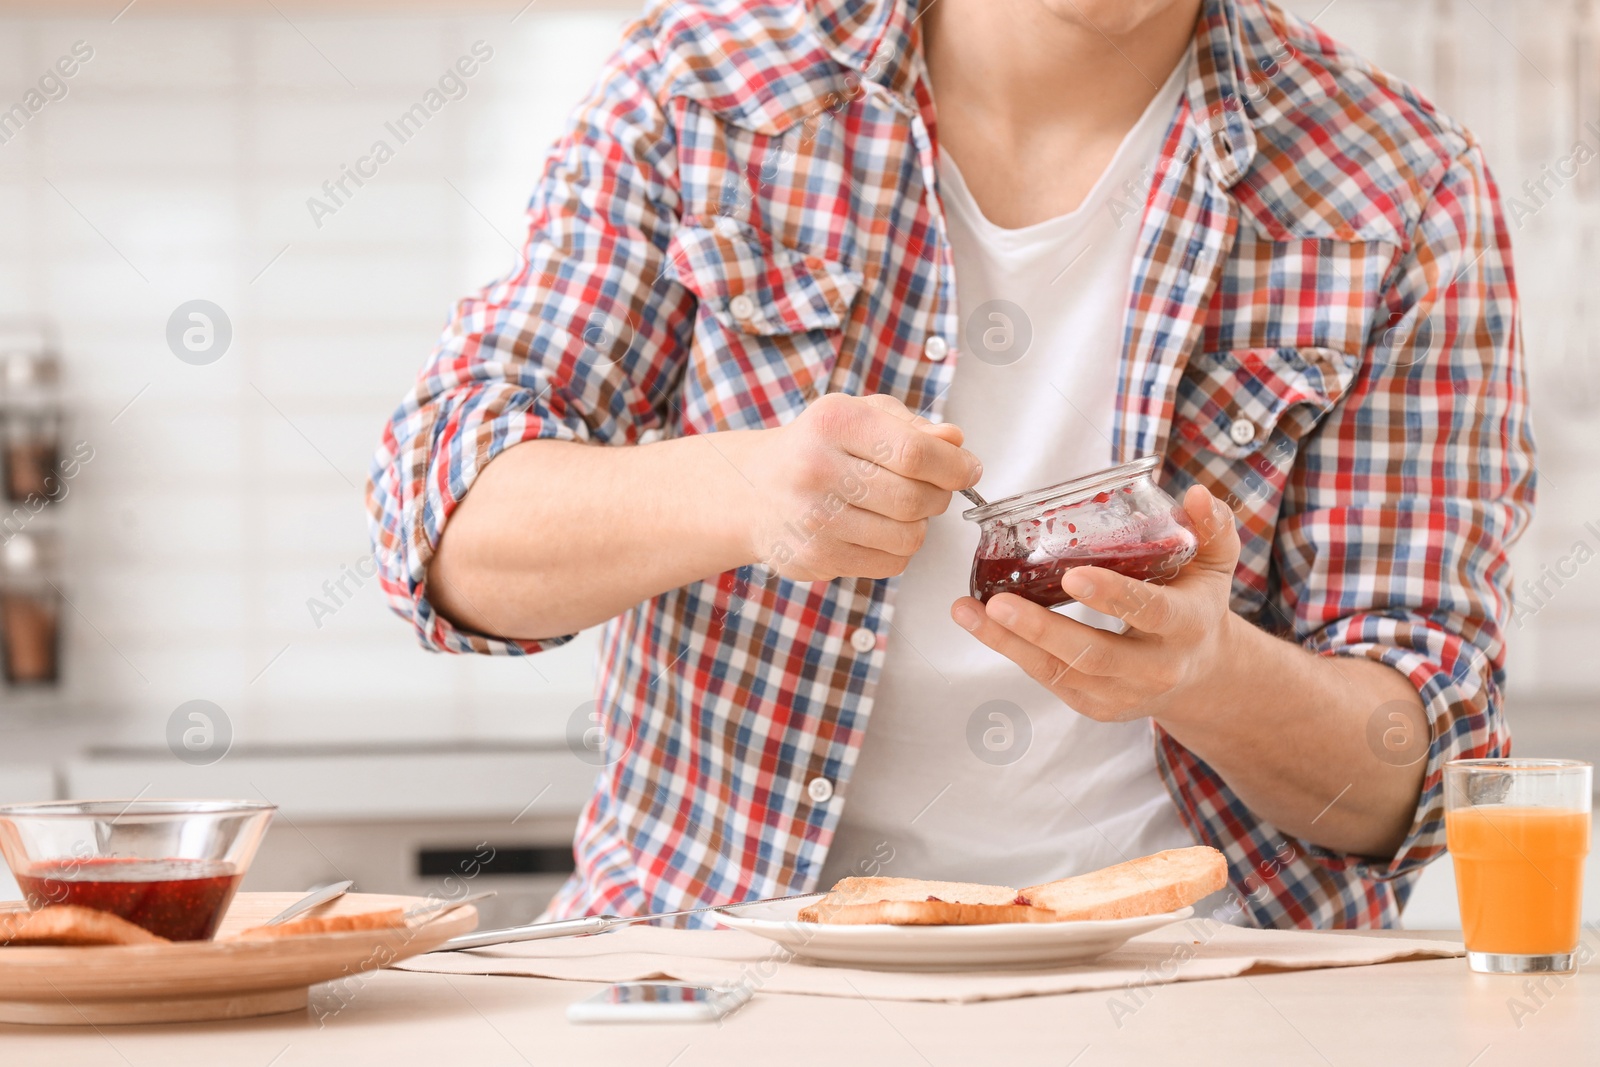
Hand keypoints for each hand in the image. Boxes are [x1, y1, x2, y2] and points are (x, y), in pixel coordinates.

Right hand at [732, 393, 982, 581]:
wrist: (752, 490)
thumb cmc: (817, 447)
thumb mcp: (860, 416)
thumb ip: (913, 427)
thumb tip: (957, 444)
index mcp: (834, 423)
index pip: (915, 453)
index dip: (955, 467)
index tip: (968, 470)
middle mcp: (817, 470)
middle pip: (915, 499)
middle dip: (938, 497)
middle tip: (931, 490)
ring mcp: (814, 520)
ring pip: (908, 538)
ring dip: (917, 526)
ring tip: (897, 510)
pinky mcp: (815, 558)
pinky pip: (889, 564)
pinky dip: (896, 550)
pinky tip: (875, 531)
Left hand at [949, 484, 1241, 723]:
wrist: (1200, 673)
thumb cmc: (1195, 605)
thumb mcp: (1213, 563)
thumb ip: (1211, 526)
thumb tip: (1194, 494)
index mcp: (1187, 626)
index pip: (1151, 612)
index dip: (1112, 596)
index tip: (1074, 575)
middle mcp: (1156, 667)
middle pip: (1094, 654)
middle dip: (1042, 630)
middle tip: (1000, 602)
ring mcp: (1122, 693)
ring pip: (1060, 671)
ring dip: (1009, 642)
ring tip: (968, 611)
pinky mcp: (1094, 705)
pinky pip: (1048, 679)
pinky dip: (1011, 651)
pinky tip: (980, 624)